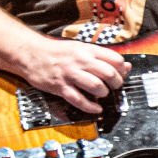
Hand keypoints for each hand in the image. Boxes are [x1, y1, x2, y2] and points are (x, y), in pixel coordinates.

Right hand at [16, 36, 130, 113]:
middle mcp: (80, 61)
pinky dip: (91, 107)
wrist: (31, 53)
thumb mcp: (81, 49)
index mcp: (87, 50)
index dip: (121, 70)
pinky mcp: (60, 87)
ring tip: (102, 94)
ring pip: (96, 87)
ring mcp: (70, 74)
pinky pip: (79, 100)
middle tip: (113, 87)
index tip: (119, 75)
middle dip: (116, 84)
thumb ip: (102, 57)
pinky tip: (96, 108)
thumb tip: (126, 66)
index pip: (115, 59)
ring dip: (104, 94)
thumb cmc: (57, 52)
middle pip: (109, 74)